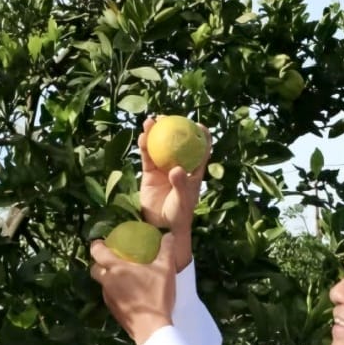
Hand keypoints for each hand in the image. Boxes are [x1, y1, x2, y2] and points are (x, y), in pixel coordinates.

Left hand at [90, 232, 176, 344]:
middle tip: (113, 260)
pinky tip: (131, 294)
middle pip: (95, 269)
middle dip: (100, 263)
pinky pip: (110, 296)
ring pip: (102, 284)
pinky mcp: (113, 311)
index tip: (102, 242)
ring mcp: (108, 298)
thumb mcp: (166, 270)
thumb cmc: (156, 296)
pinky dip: (116, 292)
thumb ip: (166, 250)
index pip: (97, 252)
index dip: (97, 245)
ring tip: (124, 277)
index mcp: (116, 269)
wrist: (152, 329)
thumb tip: (168, 235)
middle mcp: (108, 283)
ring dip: (109, 279)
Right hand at [138, 116, 210, 269]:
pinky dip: (145, 147)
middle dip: (173, 128)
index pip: (200, 151)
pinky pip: (147, 157)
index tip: (198, 124)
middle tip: (168, 117)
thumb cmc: (178, 215)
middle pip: (177, 143)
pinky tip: (142, 136)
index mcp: (193, 172)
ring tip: (151, 120)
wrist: (161, 227)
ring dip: (155, 133)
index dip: (201, 136)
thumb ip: (180, 185)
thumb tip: (176, 169)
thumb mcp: (183, 200)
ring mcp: (163, 169)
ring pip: (160, 147)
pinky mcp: (149, 174)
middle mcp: (179, 167)